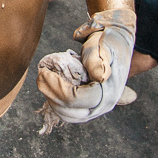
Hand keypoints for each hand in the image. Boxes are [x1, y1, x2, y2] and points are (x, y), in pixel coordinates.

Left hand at [37, 8, 135, 123]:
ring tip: (44, 79)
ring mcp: (95, 109)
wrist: (117, 45)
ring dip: (51, 98)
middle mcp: (102, 106)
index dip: (56, 88)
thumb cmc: (109, 43)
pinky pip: (68, 111)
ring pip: (66, 114)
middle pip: (68, 111)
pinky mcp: (87, 107)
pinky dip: (56, 101)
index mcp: (107, 93)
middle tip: (40, 74)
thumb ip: (99, 59)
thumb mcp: (105, 45)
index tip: (44, 72)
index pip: (75, 99)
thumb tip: (99, 76)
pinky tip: (51, 85)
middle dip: (49, 93)